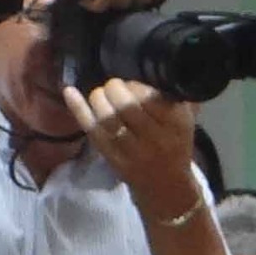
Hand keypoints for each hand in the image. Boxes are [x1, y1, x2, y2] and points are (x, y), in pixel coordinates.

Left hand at [76, 78, 206, 209]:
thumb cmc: (175, 145)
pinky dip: (79, 110)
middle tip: (113, 86)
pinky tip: (70, 92)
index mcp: (176, 123)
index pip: (150, 95)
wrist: (166, 187)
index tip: (132, 83)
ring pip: (108, 117)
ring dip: (99, 98)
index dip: (136, 84)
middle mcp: (155, 137)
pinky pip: (93, 131)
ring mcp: (132, 150)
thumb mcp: (185, 120)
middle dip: (115, 88)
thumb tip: (152, 67)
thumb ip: (173, 95)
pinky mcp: (113, 159)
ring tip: (101, 94)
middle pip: (126, 105)